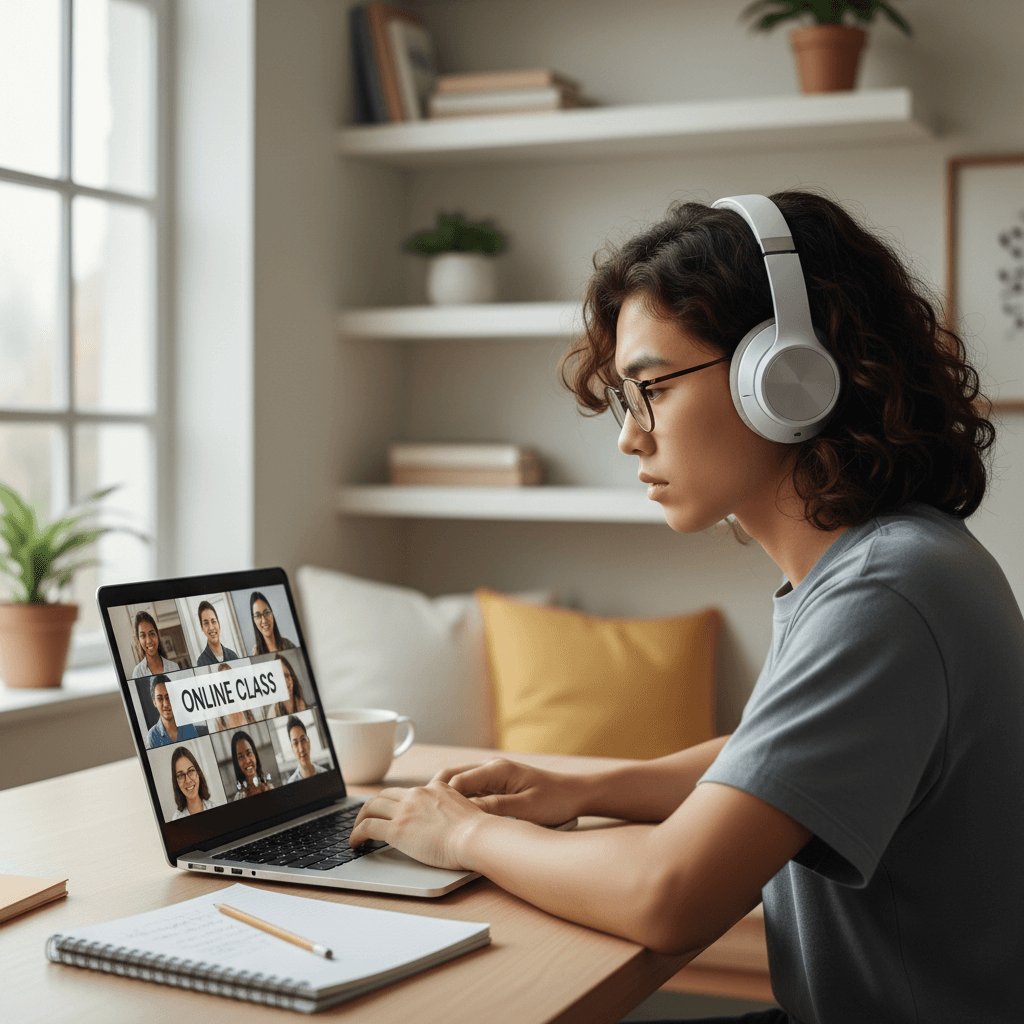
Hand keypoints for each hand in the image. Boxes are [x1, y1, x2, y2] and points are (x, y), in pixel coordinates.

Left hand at [349, 775, 485, 870]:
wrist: (475, 836)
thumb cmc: (477, 832)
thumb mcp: (466, 810)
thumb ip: (453, 811)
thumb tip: (452, 823)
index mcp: (434, 789)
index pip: (406, 792)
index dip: (394, 802)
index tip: (389, 811)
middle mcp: (417, 794)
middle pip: (385, 795)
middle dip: (372, 807)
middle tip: (366, 819)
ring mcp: (406, 810)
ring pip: (371, 807)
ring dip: (360, 819)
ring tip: (355, 832)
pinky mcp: (397, 829)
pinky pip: (367, 827)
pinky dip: (356, 834)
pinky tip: (355, 843)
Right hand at [436, 758, 584, 825]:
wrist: (575, 794)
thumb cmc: (555, 800)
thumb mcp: (526, 808)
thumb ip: (496, 808)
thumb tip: (467, 814)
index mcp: (497, 769)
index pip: (458, 781)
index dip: (442, 798)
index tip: (430, 817)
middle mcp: (493, 768)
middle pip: (454, 778)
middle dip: (438, 796)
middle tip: (423, 816)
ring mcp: (495, 775)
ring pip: (461, 785)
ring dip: (449, 799)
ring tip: (434, 819)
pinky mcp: (498, 785)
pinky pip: (473, 791)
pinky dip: (462, 802)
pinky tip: (456, 819)